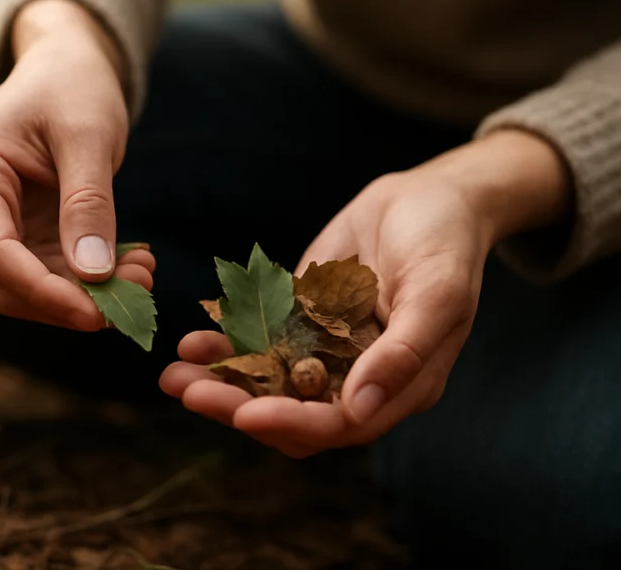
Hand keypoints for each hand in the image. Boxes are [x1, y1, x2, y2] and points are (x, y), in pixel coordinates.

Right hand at [0, 0, 154, 330]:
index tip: (98, 315)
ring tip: (144, 274)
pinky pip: (44, 275)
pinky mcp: (13, 234)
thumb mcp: (88, 137)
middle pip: (6, 282)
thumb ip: (88, 203)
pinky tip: (130, 264)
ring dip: (85, 295)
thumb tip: (95, 274)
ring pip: (26, 288)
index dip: (45, 293)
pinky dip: (86, 281)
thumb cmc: (72, 87)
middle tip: (140, 292)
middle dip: (71, 300)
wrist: (64, 67)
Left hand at [160, 130, 570, 456]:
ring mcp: (326, 350)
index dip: (291, 423)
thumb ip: (403, 353)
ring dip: (221, 383)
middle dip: (238, 407)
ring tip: (173, 375)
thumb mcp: (437, 294)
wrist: (431, 195)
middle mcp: (357, 379)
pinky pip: (259, 340)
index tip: (245, 414)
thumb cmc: (446, 244)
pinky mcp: (302, 319)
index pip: (339, 423)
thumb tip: (359, 408)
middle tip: (189, 393)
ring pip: (267, 382)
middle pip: (292, 412)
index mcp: (399, 388)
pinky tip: (192, 341)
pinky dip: (226, 344)